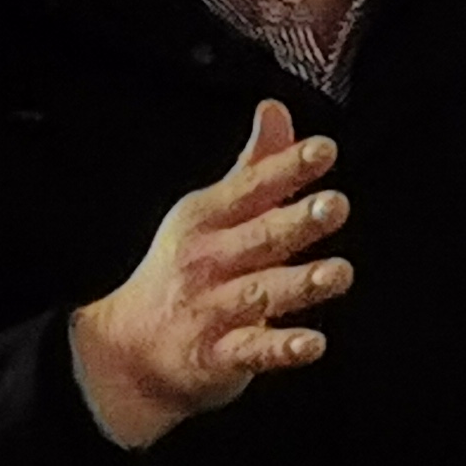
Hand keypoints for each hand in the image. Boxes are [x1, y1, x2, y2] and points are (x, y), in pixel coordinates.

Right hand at [70, 102, 351, 449]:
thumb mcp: (210, 214)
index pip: (252, 188)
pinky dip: (281, 348)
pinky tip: (311, 344)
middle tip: (336, 205)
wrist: (128, 352)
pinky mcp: (217, 357)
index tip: (324, 150)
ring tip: (337, 273)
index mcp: (206, 219)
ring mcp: (211, 311)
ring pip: (260, 294)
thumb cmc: (183, 272)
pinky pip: (253, 351)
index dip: (288, 167)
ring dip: (299, 284)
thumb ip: (254, 167)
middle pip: (259, 238)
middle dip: (297, 220)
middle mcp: (207, 261)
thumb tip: (275, 109)